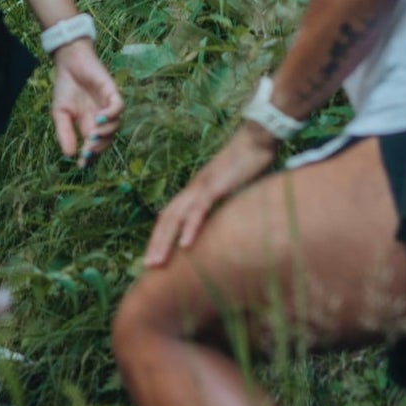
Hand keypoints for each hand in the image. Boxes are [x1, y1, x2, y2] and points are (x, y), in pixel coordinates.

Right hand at [50, 39, 121, 167]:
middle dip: (98, 148)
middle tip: (88, 150)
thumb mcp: (60, 113)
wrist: (68, 62)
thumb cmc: (65, 86)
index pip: (94, 147)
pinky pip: (118, 108)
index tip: (82, 165)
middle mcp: (102, 119)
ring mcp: (109, 107)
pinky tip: (99, 118)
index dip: (90, 157)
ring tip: (92, 136)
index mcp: (89, 126)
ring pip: (115, 127)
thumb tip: (69, 155)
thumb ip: (65, 132)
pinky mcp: (113, 93)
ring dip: (105, 133)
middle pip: (107, 140)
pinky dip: (111, 116)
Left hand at [144, 121, 278, 266]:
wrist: (256, 138)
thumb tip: (227, 225)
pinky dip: (191, 227)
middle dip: (156, 243)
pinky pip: (200, 209)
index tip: (156, 257)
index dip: (161, 236)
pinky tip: (185, 245)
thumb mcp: (236, 191)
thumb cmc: (249, 165)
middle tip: (148, 267)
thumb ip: (227, 205)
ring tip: (157, 263)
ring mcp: (202, 186)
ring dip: (165, 240)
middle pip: (167, 217)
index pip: (171, 215)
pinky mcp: (216, 185)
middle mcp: (194, 188)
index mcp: (196, 190)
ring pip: (176, 216)